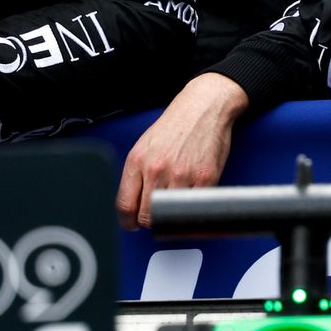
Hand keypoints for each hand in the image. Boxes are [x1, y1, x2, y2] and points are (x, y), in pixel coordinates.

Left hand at [116, 72, 247, 228]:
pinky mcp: (206, 177)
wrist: (204, 107)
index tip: (132, 224)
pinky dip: (191, 207)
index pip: (125, 205)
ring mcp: (182, 174)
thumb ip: (136, 174)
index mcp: (137, 161)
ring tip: (174, 206)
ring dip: (171, 215)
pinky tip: (190, 199)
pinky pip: (194, 205)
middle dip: (149, 221)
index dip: (127, 222)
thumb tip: (132, 203)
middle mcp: (157, 169)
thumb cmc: (176, 125)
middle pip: (146, 215)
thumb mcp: (144, 146)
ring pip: (170, 214)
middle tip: (155, 216)